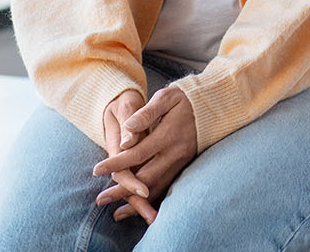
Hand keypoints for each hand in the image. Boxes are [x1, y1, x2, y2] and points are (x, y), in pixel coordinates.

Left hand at [93, 85, 197, 218]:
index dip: (117, 162)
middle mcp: (175, 154)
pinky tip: (136, 207)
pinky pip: (165, 187)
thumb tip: (128, 128)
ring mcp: (181, 163)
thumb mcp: (166, 97)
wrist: (212, 107)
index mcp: (169, 135)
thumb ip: (146, 113)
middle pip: (145, 178)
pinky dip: (150, 200)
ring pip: (156, 188)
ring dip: (135, 202)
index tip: (97, 170)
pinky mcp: (183, 168)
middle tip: (100, 199)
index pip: (138, 153)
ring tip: (115, 212)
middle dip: (121, 191)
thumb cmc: (184, 99)